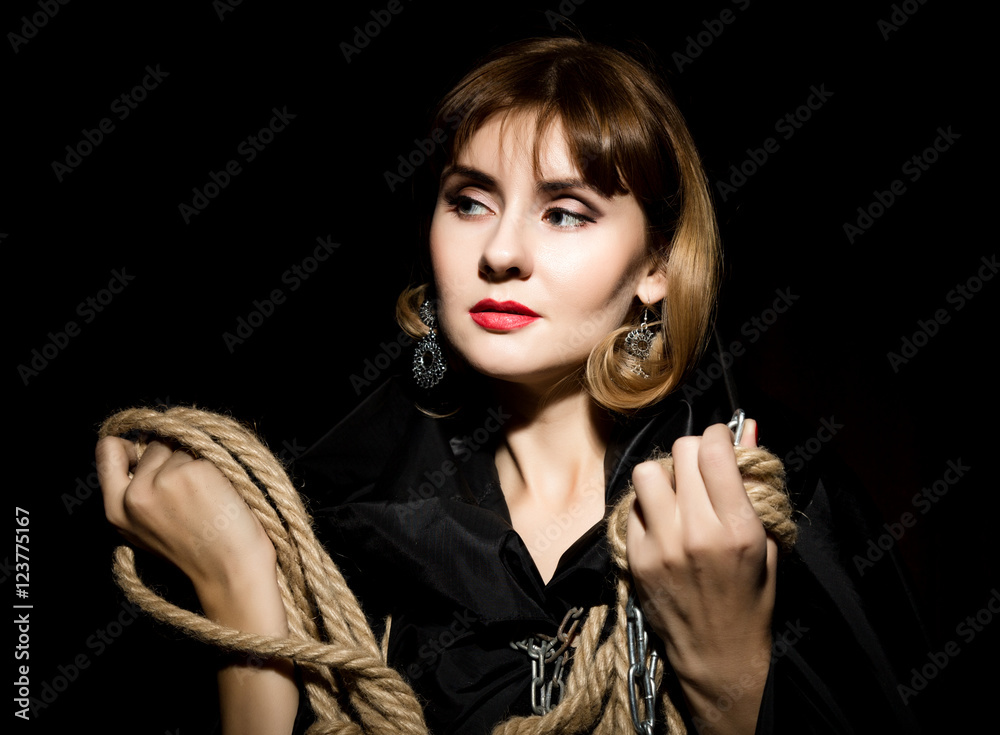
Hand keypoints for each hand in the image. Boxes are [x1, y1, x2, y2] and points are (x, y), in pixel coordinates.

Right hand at [97, 437, 298, 733]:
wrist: (230, 572)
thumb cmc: (199, 551)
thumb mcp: (149, 528)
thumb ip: (139, 492)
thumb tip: (144, 445)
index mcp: (116, 510)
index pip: (109, 450)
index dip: (132, 445)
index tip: (149, 447)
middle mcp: (134, 494)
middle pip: (154, 444)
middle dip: (175, 457)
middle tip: (193, 494)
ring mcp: (162, 480)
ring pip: (182, 445)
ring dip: (198, 461)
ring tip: (208, 499)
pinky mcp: (192, 472)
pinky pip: (206, 451)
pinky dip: (217, 466)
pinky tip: (221, 495)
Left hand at [626, 419, 774, 732]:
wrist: (717, 656)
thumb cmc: (751, 599)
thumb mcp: (768, 543)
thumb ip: (755, 485)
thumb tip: (746, 429)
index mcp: (737, 529)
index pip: (713, 452)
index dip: (716, 435)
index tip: (718, 439)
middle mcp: (697, 532)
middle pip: (680, 453)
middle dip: (693, 451)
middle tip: (700, 466)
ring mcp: (662, 545)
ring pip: (648, 473)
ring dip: (664, 474)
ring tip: (677, 490)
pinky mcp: (636, 557)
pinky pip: (632, 506)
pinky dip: (647, 505)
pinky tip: (662, 518)